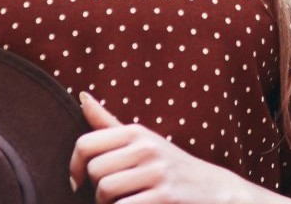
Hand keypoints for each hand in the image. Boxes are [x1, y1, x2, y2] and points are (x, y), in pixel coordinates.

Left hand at [68, 91, 272, 203]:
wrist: (215, 191)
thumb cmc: (171, 167)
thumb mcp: (143, 141)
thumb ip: (109, 124)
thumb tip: (82, 97)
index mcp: (136, 132)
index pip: (85, 144)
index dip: (74, 167)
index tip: (79, 181)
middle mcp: (147, 148)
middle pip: (95, 172)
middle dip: (96, 191)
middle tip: (113, 197)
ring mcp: (158, 172)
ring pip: (106, 191)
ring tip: (124, 203)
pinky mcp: (165, 197)